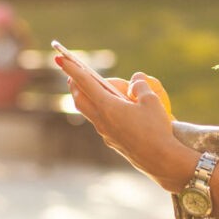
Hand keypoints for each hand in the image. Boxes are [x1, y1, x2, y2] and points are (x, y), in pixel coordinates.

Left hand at [56, 58, 192, 190]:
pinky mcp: (112, 141)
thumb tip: (135, 80)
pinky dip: (96, 109)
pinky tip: (108, 109)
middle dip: (74, 84)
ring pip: (87, 111)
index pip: (85, 83)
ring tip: (86, 89)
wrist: (159, 160)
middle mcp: (101, 120)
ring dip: (83, 98)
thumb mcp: (152, 100)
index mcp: (107, 107)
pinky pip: (99, 121)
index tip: (59, 58)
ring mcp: (105, 132)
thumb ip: (140, 85)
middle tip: (71, 73)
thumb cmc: (156, 128)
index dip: (72, 69)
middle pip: (79, 99)